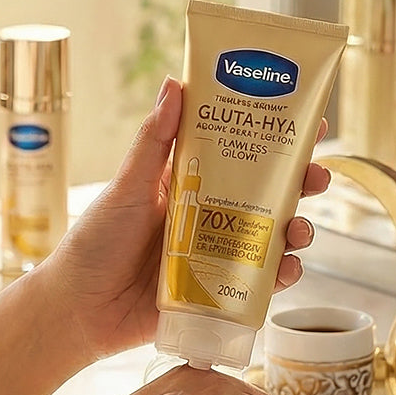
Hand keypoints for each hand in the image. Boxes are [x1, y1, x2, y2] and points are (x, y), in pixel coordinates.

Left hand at [41, 77, 329, 363]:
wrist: (78, 311)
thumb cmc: (94, 244)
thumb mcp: (126, 188)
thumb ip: (153, 142)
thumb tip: (175, 83)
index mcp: (187, 183)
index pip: (240, 152)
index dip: (276, 138)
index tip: (312, 123)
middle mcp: (206, 216)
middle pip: (267, 194)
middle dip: (300, 184)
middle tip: (317, 176)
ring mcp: (214, 255)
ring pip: (270, 237)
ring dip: (296, 230)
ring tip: (299, 230)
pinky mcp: (216, 293)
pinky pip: (258, 283)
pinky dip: (280, 276)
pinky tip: (287, 270)